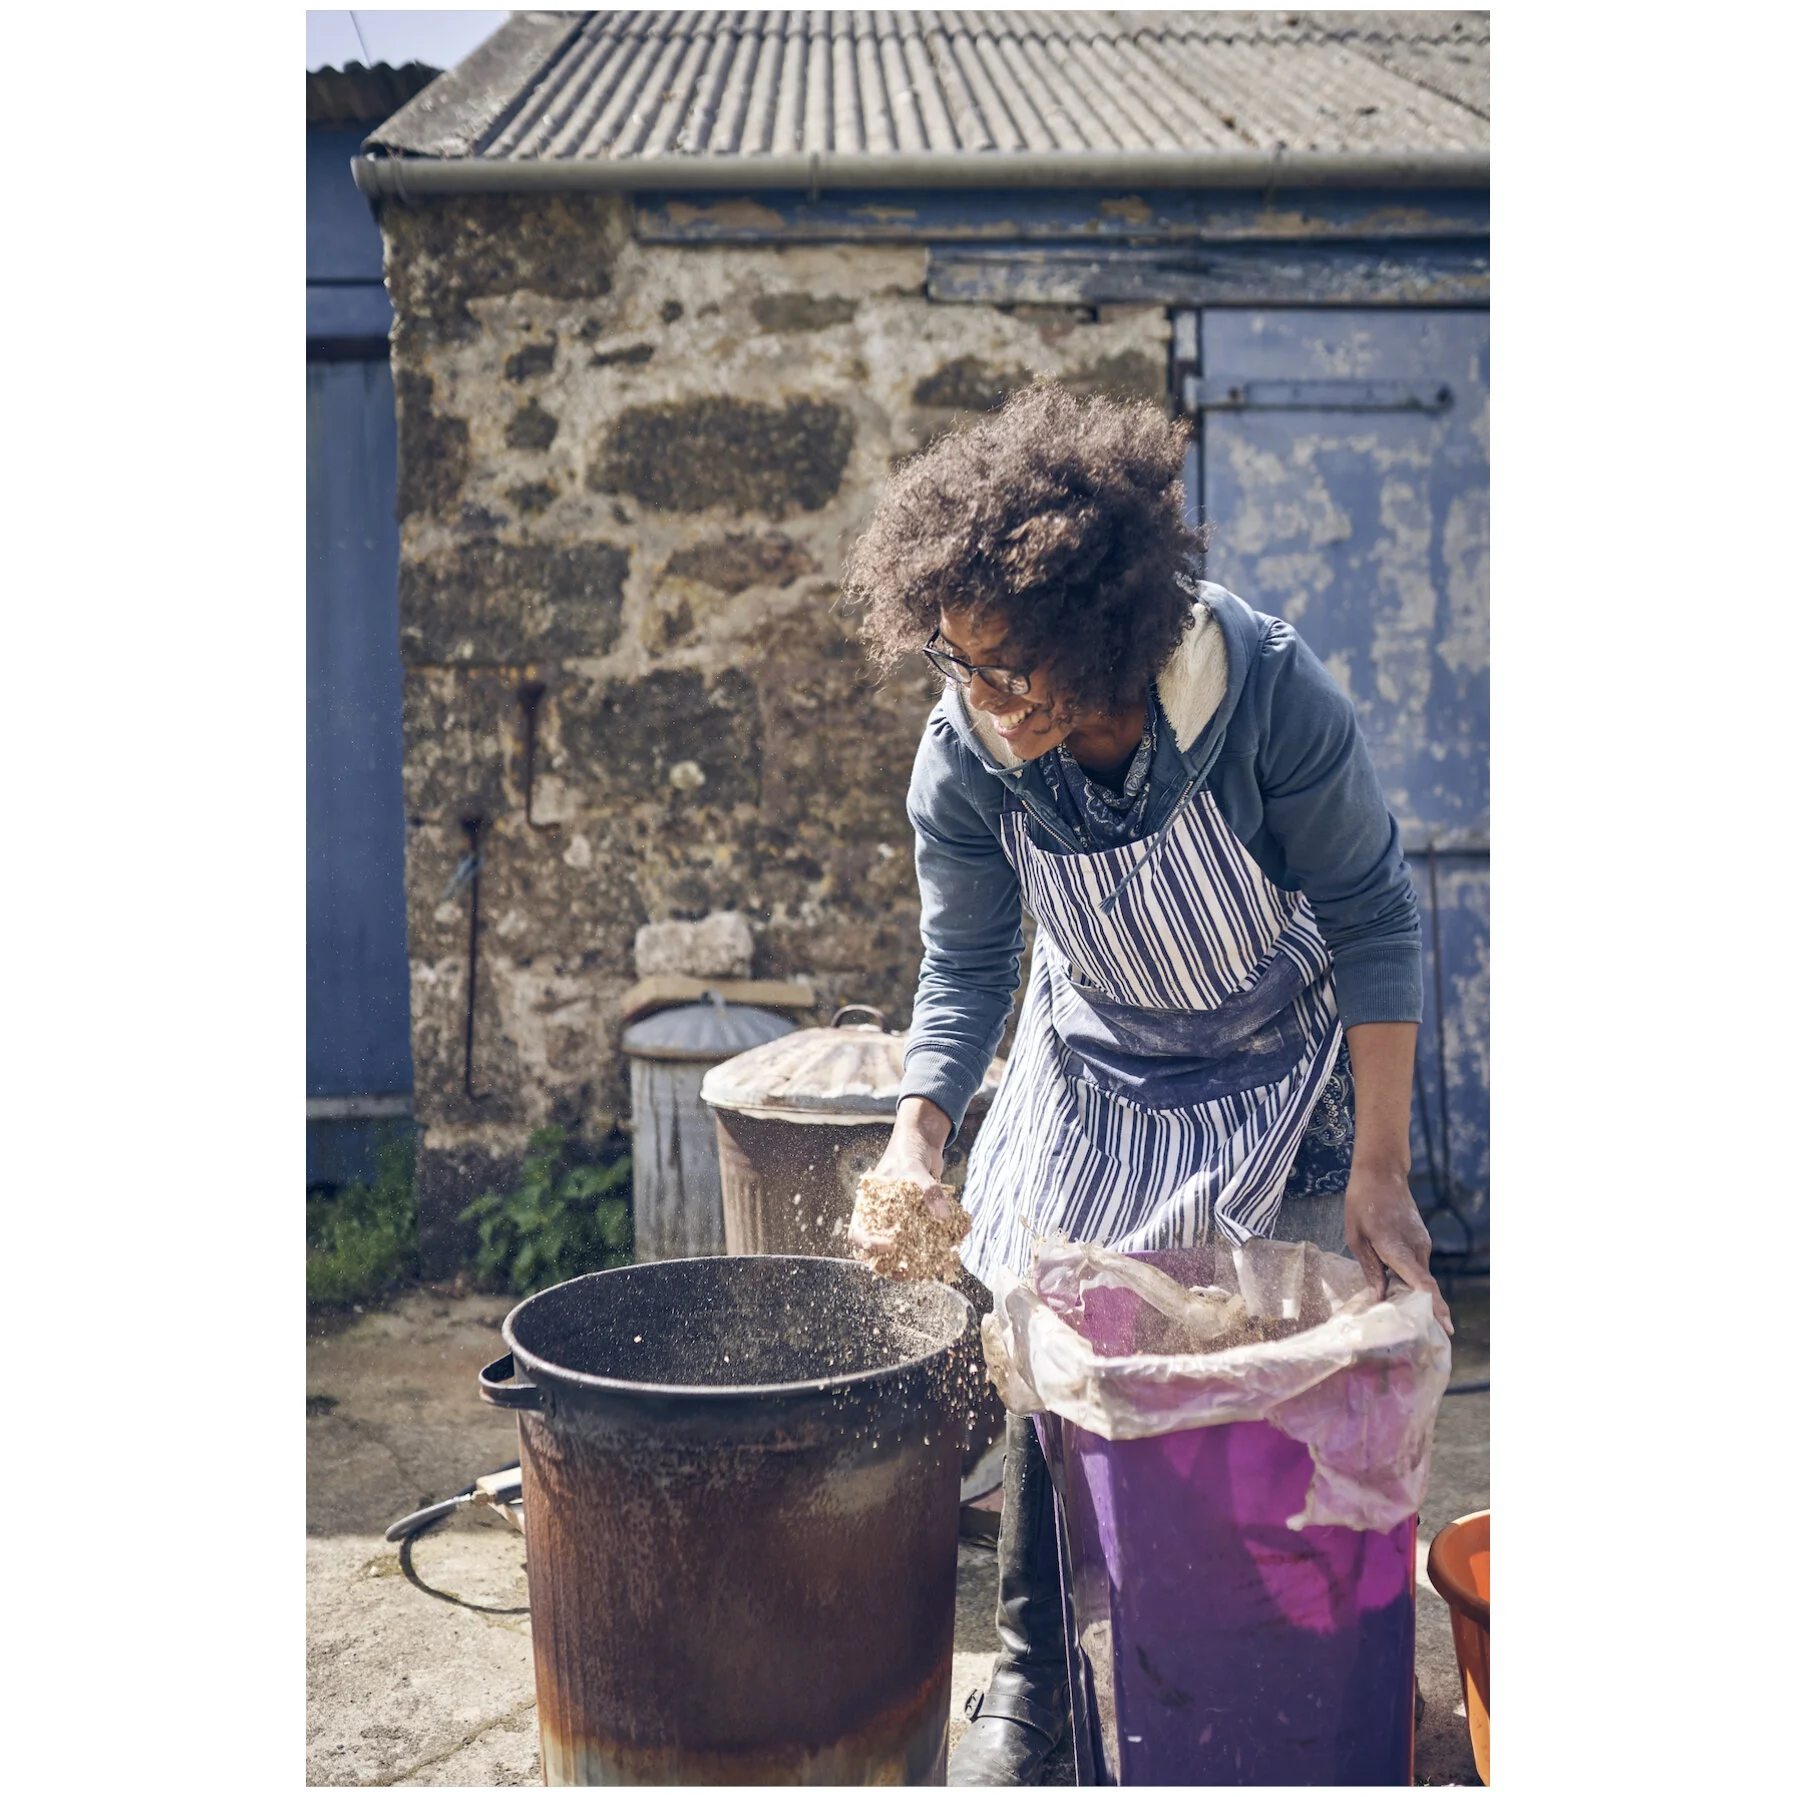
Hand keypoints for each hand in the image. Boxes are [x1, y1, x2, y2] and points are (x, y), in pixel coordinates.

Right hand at [847, 1098, 957, 1255]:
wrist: (923, 1141)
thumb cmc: (907, 1151)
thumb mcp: (913, 1169)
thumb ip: (928, 1192)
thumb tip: (945, 1217)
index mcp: (868, 1207)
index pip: (859, 1234)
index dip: (870, 1245)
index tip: (891, 1245)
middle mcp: (882, 1218)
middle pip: (884, 1252)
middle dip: (902, 1265)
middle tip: (920, 1271)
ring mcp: (901, 1222)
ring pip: (909, 1250)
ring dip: (928, 1257)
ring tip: (946, 1259)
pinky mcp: (921, 1221)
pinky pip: (930, 1237)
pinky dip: (946, 1239)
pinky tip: (962, 1234)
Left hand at [1344, 1164, 1452, 1334]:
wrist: (1381, 1173)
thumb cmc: (1362, 1203)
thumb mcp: (1356, 1237)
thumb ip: (1370, 1268)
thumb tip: (1380, 1297)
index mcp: (1397, 1248)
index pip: (1422, 1283)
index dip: (1434, 1307)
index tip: (1446, 1327)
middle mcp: (1416, 1248)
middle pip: (1423, 1286)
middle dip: (1425, 1310)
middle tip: (1423, 1336)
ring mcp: (1422, 1243)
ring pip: (1419, 1275)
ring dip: (1413, 1293)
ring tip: (1402, 1315)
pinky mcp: (1420, 1240)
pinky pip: (1417, 1265)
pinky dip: (1411, 1278)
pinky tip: (1395, 1287)